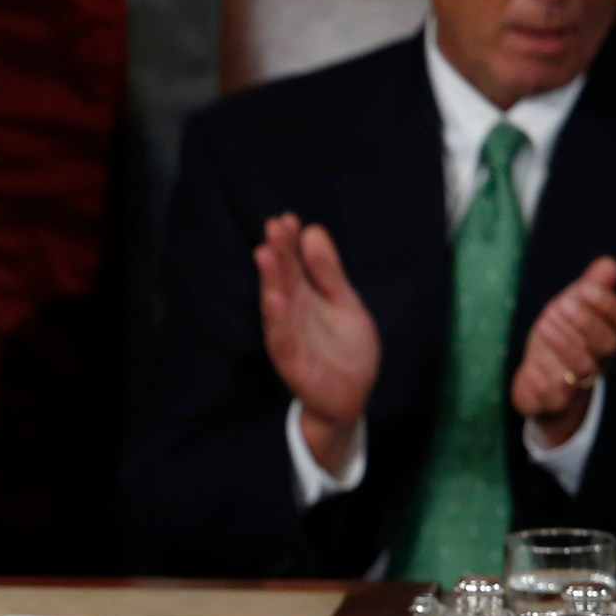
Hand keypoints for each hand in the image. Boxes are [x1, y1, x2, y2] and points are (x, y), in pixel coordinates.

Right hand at [254, 213, 379, 471]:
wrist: (350, 397)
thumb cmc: (344, 348)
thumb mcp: (344, 302)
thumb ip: (328, 271)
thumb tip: (313, 230)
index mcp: (304, 298)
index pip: (293, 265)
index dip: (289, 243)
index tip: (287, 218)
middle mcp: (292, 315)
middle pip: (282, 280)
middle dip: (278, 254)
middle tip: (274, 226)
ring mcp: (290, 338)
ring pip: (276, 306)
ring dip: (270, 281)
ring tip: (265, 254)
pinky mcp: (293, 363)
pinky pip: (282, 340)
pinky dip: (277, 321)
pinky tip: (274, 300)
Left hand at [511, 256, 615, 446]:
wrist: (539, 386)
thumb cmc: (559, 340)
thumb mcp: (570, 309)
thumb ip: (589, 287)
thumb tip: (609, 263)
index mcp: (606, 334)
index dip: (609, 304)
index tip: (585, 289)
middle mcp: (599, 359)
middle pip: (606, 344)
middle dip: (585, 323)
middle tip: (560, 306)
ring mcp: (579, 382)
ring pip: (582, 367)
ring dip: (563, 344)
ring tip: (543, 324)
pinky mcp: (555, 401)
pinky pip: (555, 395)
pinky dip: (542, 378)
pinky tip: (531, 363)